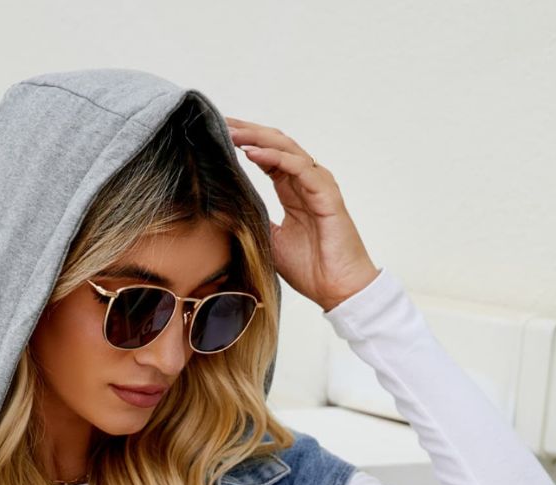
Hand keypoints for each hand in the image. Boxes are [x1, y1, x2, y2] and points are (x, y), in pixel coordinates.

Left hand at [223, 116, 379, 311]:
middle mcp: (306, 181)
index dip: (245, 143)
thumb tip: (228, 209)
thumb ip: (255, 219)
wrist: (337, 289)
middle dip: (248, 132)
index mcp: (292, 191)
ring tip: (232, 133)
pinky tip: (252, 153)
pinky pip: (298, 167)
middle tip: (221, 123)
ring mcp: (318, 184)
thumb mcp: (270, 240)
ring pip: (286, 149)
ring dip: (258, 138)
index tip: (218, 135)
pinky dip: (275, 157)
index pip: (267, 156)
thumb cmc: (310, 269)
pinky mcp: (326, 194)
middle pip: (275, 145)